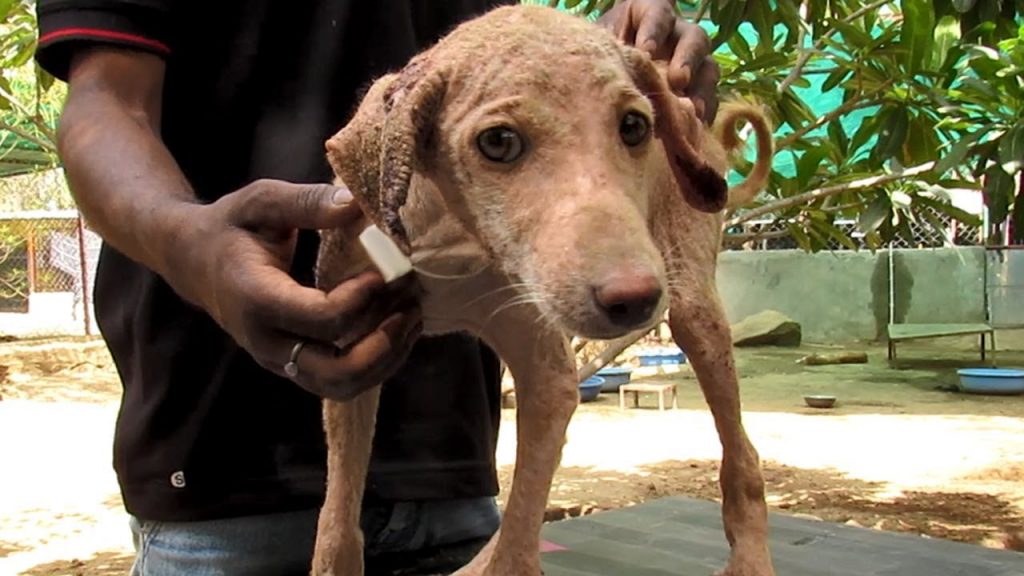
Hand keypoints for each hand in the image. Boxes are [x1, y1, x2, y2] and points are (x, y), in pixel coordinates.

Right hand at [168, 179, 422, 400]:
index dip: (362, 300)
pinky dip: (376, 361)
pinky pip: (340, 379)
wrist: (193, 261)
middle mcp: (267, 342)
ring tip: (411, 317)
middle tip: (410, 307)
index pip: (322, 319)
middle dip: (384, 344)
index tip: (385, 273)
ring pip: (343, 385)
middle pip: (337, 372)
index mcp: (256, 300)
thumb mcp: (261, 202)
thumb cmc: (231, 226)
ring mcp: (280, 361)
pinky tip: (396, 327)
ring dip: (386, 358)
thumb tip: (357, 205)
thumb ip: (307, 202)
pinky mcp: (294, 365)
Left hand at [599, 0, 720, 122]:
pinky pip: (710, 98)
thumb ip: (607, 53)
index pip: (658, 13)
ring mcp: (689, 63)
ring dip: (701, 89)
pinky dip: (704, 112)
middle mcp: (675, 35)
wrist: (596, 84)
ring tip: (693, 110)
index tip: (645, 51)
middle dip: (687, 58)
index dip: (655, 29)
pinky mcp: (695, 90)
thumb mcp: (598, 49)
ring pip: (708, 68)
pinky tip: (696, 126)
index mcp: (648, 15)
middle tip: (677, 80)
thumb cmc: (597, 59)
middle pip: (693, 38)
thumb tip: (610, 71)